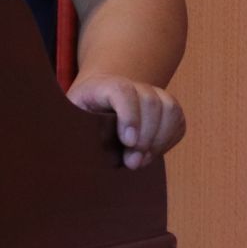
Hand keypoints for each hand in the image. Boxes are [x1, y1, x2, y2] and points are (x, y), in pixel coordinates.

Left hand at [67, 72, 184, 170]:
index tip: (128, 142)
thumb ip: (75, 133)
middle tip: (132, 162)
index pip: (122, 91)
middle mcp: (129, 85)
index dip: (129, 116)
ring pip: (169, 108)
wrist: (97, 112)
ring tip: (141, 159)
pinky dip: (168, 140)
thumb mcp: (68, 125)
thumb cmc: (79, 123)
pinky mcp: (166, 108)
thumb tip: (89, 149)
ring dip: (160, 139)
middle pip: (149, 101)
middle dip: (146, 136)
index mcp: (99, 87)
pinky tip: (151, 153)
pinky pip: (178, 120)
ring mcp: (150, 94)